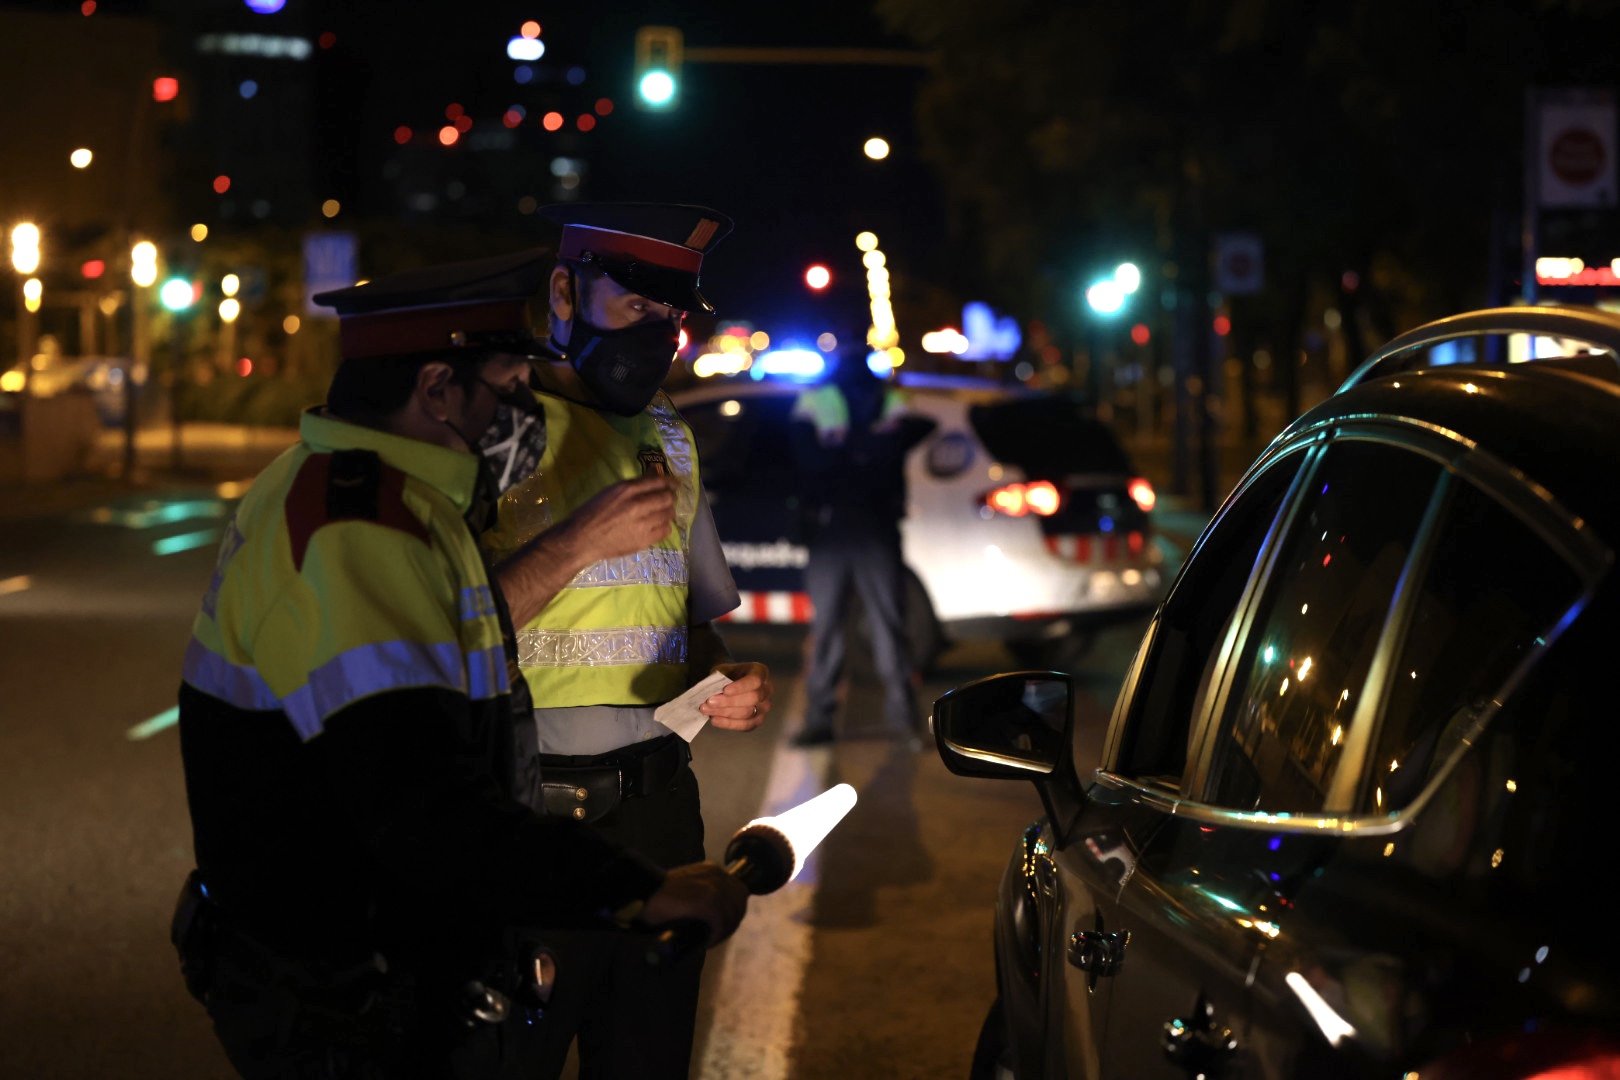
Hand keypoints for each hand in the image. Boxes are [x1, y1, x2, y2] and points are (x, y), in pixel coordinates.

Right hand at [559, 477, 675, 563]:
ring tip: (663, 513)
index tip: (674, 484)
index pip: (658, 481)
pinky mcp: (644, 540)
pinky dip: (665, 526)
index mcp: (627, 489)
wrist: (581, 539)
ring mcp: (643, 523)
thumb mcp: (610, 492)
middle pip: (667, 498)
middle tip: (670, 499)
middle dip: (671, 497)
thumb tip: (652, 479)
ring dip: (668, 512)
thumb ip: (632, 487)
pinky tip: (658, 526)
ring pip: (668, 514)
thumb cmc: (591, 513)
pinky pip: (665, 530)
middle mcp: (638, 504)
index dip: (670, 482)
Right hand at [639, 861, 748, 947]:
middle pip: (739, 904)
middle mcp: (717, 875)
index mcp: (712, 870)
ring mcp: (713, 888)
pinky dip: (716, 935)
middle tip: (716, 935)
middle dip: (731, 922)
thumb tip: (715, 914)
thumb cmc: (659, 894)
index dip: (733, 911)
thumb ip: (701, 893)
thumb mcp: (687, 887)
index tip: (722, 925)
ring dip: (723, 931)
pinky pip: (721, 923)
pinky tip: (707, 942)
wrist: (642, 893)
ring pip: (732, 916)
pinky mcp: (707, 902)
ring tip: (709, 940)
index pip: (739, 891)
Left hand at [702, 662, 771, 730]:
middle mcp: (767, 689)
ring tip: (707, 710)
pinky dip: (729, 724)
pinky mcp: (757, 720)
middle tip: (709, 702)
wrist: (728, 682)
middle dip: (729, 702)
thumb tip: (712, 694)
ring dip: (725, 713)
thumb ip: (719, 680)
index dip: (741, 687)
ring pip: (748, 713)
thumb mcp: (722, 670)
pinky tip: (715, 720)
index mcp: (760, 672)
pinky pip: (745, 725)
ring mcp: (764, 707)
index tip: (725, 690)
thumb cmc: (726, 675)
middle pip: (752, 698)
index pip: (755, 680)